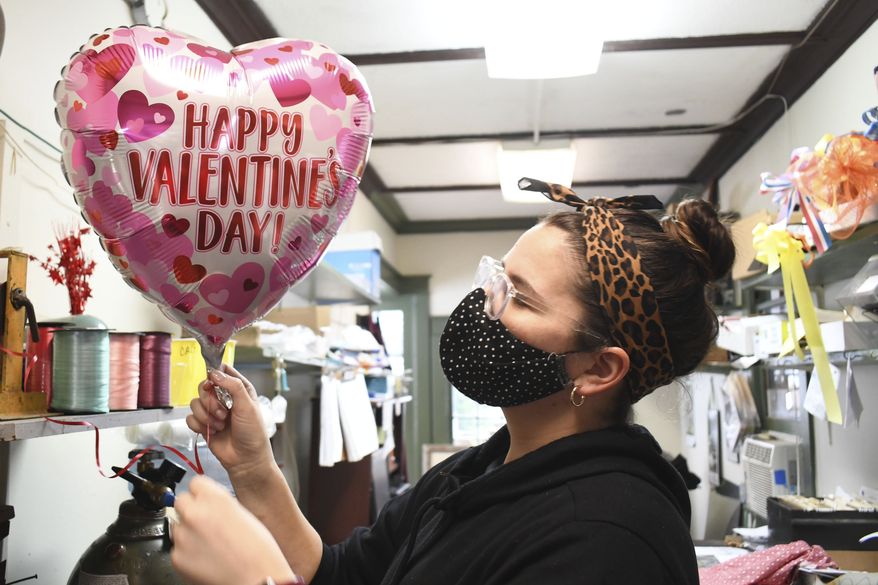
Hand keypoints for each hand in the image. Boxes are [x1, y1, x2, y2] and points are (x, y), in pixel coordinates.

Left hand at [171, 476, 296, 584]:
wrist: (256, 578)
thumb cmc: (258, 550)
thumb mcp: (244, 514)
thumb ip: (222, 505)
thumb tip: (210, 505)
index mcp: (215, 498)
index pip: (195, 482)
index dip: (201, 492)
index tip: (203, 498)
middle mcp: (195, 513)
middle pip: (181, 500)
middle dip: (191, 509)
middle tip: (204, 522)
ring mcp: (184, 536)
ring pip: (178, 525)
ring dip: (188, 532)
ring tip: (209, 544)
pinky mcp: (177, 557)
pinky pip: (177, 548)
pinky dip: (187, 553)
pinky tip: (205, 557)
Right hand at [187, 365, 273, 479]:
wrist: (246, 459)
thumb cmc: (253, 432)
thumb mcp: (247, 405)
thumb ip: (232, 386)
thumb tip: (215, 373)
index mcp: (238, 388)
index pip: (221, 371)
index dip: (215, 375)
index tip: (213, 384)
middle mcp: (224, 398)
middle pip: (204, 386)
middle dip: (210, 401)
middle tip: (222, 413)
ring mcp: (213, 411)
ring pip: (194, 403)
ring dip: (206, 416)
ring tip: (220, 425)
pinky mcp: (204, 424)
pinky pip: (190, 418)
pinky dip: (199, 425)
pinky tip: (212, 431)